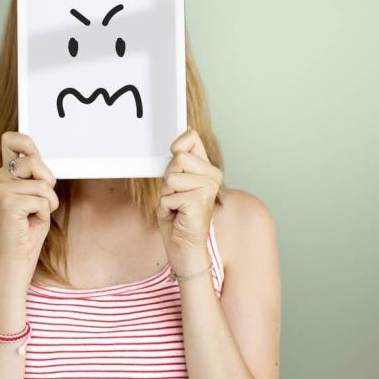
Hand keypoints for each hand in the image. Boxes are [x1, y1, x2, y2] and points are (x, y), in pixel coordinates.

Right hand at [0, 132, 58, 270]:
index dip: (25, 141)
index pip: (11, 140)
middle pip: (35, 161)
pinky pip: (42, 200)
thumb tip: (36, 154)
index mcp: (7, 172)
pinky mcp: (8, 202)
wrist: (20, 252)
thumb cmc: (30, 223)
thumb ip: (35, 172)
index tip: (33, 151)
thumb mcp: (36, 191)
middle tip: (40, 200)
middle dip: (48, 182)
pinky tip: (31, 220)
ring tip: (35, 212)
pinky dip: (44, 212)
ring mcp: (2, 189)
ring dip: (48, 202)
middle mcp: (0, 177)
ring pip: (43, 184)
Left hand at [157, 128, 222, 269]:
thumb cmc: (178, 217)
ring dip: (166, 194)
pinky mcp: (199, 201)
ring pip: (171, 177)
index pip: (191, 137)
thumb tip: (188, 132)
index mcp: (208, 169)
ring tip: (176, 207)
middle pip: (178, 157)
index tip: (176, 161)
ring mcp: (208, 188)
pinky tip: (177, 216)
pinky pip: (167, 196)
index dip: (177, 147)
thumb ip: (181, 162)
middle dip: (168, 179)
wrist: (184, 247)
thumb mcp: (176, 183)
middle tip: (176, 196)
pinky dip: (166, 208)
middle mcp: (213, 176)